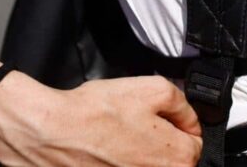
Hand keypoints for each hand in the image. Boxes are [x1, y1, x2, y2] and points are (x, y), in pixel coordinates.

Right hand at [0, 73, 202, 166]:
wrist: (51, 133)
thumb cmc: (95, 114)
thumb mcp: (153, 88)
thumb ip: (182, 104)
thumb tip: (189, 117)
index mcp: (177, 160)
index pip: (195, 144)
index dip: (180, 124)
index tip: (165, 118)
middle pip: (172, 160)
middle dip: (159, 141)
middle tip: (136, 125)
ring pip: (147, 165)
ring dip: (138, 153)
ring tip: (117, 138)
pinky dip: (117, 161)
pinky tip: (105, 150)